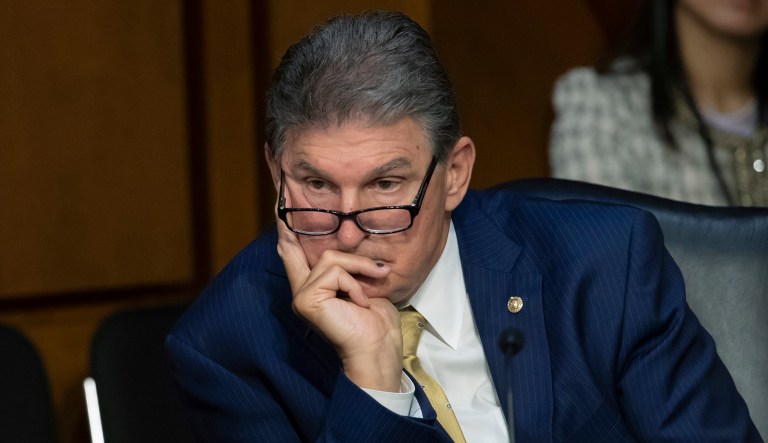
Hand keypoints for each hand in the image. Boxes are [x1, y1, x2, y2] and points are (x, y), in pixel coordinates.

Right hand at [276, 215, 403, 392]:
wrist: (377, 349)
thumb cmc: (375, 323)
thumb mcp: (364, 285)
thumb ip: (349, 267)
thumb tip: (350, 241)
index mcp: (313, 290)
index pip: (293, 255)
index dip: (286, 233)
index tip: (279, 212)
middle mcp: (302, 292)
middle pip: (323, 253)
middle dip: (356, 260)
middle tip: (379, 271)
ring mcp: (302, 296)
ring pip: (332, 259)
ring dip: (360, 271)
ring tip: (371, 292)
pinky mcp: (307, 299)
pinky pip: (335, 272)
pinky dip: (355, 284)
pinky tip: (360, 303)